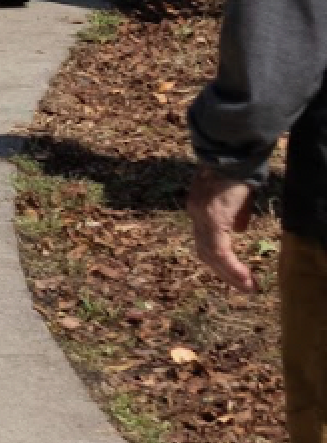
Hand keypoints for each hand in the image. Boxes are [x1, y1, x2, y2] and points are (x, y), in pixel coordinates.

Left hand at [187, 166, 259, 292]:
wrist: (233, 154)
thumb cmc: (239, 170)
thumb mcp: (238, 196)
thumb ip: (236, 214)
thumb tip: (239, 230)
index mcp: (199, 207)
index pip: (205, 239)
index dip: (218, 257)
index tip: (234, 272)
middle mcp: (195, 213)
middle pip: (204, 251)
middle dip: (222, 272)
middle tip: (242, 286)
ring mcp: (201, 217)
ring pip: (210, 254)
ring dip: (229, 274)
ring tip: (248, 287)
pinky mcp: (212, 219)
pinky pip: (219, 250)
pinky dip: (232, 267)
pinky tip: (245, 278)